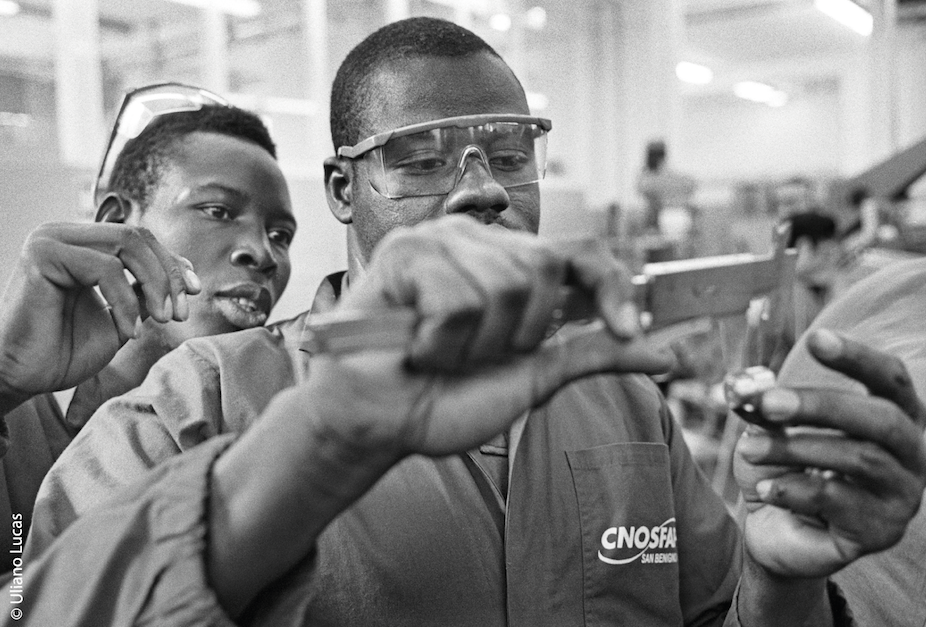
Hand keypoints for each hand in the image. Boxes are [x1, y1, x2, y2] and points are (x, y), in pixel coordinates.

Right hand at [0, 222, 200, 410]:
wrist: (23, 377)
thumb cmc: (63, 351)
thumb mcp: (121, 317)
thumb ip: (145, 293)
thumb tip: (183, 276)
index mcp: (81, 245)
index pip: (140, 239)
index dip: (173, 263)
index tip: (194, 292)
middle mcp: (65, 235)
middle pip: (138, 236)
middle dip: (169, 274)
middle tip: (179, 313)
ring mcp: (51, 240)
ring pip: (128, 245)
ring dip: (155, 285)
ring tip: (160, 321)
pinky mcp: (43, 254)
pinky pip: (107, 268)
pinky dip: (127, 301)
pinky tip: (129, 331)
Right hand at [209, 215, 674, 613]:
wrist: (381, 421)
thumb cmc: (446, 398)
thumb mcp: (533, 381)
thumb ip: (591, 357)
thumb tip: (664, 356)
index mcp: (513, 268)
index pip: (581, 252)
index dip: (613, 286)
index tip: (626, 328)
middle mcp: (481, 243)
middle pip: (546, 270)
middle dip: (520, 333)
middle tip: (476, 354)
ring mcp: (442, 240)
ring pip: (504, 286)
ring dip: (475, 344)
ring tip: (439, 352)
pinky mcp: (406, 251)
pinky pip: (457, 301)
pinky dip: (441, 343)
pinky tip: (415, 346)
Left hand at [734, 329, 925, 577]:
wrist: (777, 532)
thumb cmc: (786, 468)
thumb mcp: (773, 429)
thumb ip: (766, 405)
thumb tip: (745, 386)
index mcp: (894, 414)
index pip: (890, 377)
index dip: (857, 357)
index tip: (816, 339)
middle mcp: (911, 452)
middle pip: (880, 418)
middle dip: (820, 405)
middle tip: (768, 403)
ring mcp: (901, 494)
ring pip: (858, 460)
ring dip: (795, 449)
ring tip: (747, 448)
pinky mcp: (880, 530)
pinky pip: (840, 503)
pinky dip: (795, 490)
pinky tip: (765, 489)